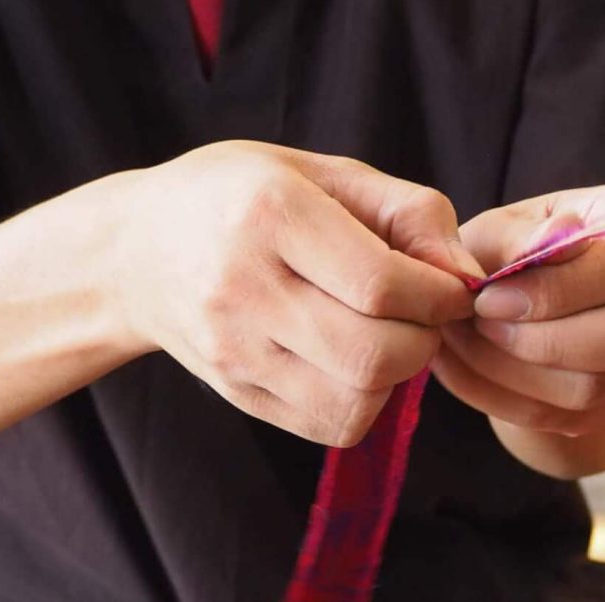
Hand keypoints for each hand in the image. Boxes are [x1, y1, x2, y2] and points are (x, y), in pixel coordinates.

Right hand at [113, 141, 482, 445]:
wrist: (136, 253)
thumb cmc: (249, 201)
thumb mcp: (326, 174)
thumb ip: (412, 214)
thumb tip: (468, 278)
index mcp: (271, 214)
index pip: (383, 285)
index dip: (440, 296)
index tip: (450, 289)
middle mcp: (244, 288)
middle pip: (375, 353)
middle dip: (425, 339)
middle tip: (422, 316)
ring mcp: (235, 351)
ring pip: (360, 399)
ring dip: (398, 374)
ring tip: (385, 335)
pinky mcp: (238, 395)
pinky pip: (336, 424)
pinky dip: (366, 400)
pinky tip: (353, 362)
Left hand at [432, 184, 604, 469]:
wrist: (551, 289)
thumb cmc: (524, 245)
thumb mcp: (512, 224)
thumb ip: (523, 235)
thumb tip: (551, 240)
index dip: (551, 293)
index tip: (487, 300)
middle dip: (539, 343)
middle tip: (478, 327)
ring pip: (593, 388)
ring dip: (513, 375)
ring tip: (461, 346)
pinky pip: (568, 418)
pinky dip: (505, 401)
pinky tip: (465, 372)